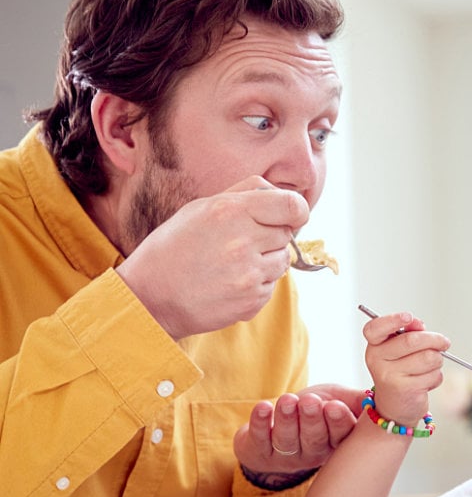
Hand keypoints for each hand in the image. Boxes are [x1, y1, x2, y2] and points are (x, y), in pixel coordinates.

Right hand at [117, 176, 307, 338]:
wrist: (150, 296)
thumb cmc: (173, 248)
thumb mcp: (201, 208)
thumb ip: (244, 195)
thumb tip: (282, 197)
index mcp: (230, 211)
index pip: (291, 205)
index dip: (297, 210)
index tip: (293, 215)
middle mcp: (243, 241)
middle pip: (286, 234)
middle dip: (271, 236)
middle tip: (242, 243)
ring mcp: (249, 275)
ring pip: (282, 262)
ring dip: (266, 262)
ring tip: (233, 264)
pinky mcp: (251, 301)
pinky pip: (271, 287)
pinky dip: (257, 285)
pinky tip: (229, 283)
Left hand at [234, 384, 361, 478]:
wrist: (275, 428)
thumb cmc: (314, 411)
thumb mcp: (339, 400)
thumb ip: (358, 399)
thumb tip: (384, 392)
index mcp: (336, 441)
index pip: (340, 435)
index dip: (338, 422)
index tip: (334, 406)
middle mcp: (312, 451)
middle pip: (314, 439)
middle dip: (312, 420)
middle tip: (310, 401)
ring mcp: (286, 455)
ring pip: (287, 439)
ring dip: (287, 419)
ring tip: (287, 400)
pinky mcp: (260, 451)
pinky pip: (260, 438)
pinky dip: (260, 422)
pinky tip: (263, 407)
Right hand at [362, 312, 450, 425]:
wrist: (394, 406)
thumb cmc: (401, 371)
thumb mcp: (399, 350)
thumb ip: (408, 333)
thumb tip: (418, 324)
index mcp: (374, 346)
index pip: (375, 328)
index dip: (392, 320)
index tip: (409, 317)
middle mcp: (377, 360)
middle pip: (411, 340)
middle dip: (434, 340)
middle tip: (444, 343)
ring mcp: (389, 376)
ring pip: (428, 357)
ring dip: (437, 360)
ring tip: (430, 367)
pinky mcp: (405, 389)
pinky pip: (433, 375)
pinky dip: (436, 377)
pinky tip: (426, 382)